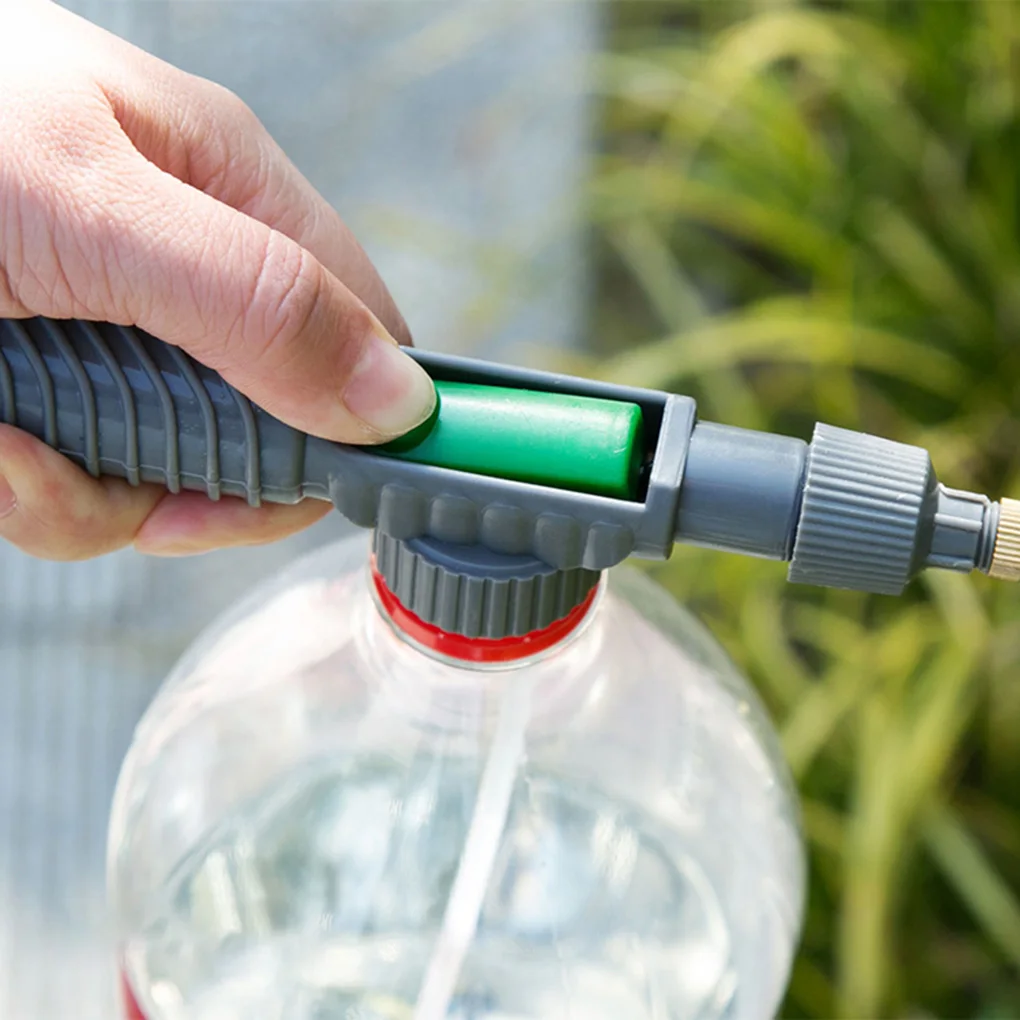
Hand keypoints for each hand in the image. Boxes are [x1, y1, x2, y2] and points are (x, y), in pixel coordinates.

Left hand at [0, 0, 435, 559]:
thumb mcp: (93, 213)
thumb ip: (258, 302)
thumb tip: (397, 398)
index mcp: (223, 188)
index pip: (358, 325)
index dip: (353, 417)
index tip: (309, 484)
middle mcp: (178, 268)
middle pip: (265, 420)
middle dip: (200, 477)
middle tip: (145, 490)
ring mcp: (106, 338)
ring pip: (168, 469)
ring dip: (92, 489)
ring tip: (12, 445)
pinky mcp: (40, 392)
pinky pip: (77, 485)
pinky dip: (27, 489)